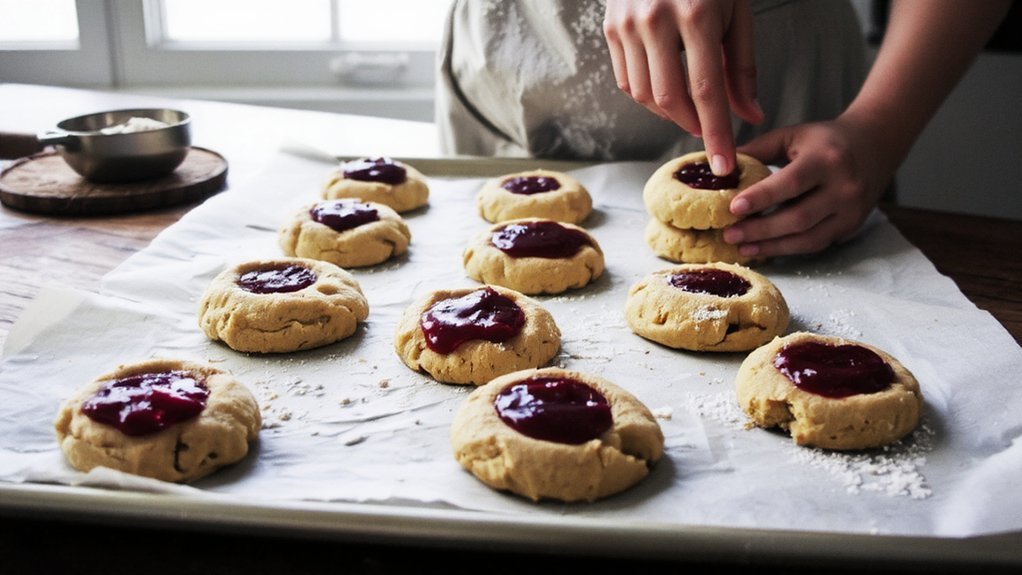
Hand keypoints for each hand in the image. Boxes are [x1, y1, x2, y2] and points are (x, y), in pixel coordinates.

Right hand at [603, 0, 762, 175]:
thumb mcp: (737, 13)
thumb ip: (742, 67)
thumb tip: (750, 117)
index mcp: (695, 14)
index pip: (706, 91)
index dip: (716, 134)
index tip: (724, 165)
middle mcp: (655, 20)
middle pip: (671, 100)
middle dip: (693, 125)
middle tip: (710, 132)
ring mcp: (626, 24)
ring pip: (644, 96)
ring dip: (670, 113)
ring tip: (690, 108)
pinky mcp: (609, 28)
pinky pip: (626, 81)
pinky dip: (648, 96)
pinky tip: (666, 89)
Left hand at [723, 118, 894, 257]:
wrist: (876, 144)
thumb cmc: (824, 140)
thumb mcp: (792, 135)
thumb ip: (757, 150)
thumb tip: (719, 167)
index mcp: (827, 159)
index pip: (792, 183)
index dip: (762, 197)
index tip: (733, 207)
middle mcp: (844, 187)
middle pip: (798, 218)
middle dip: (760, 230)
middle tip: (729, 234)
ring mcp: (851, 211)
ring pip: (808, 238)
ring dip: (772, 246)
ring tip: (742, 247)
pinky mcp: (851, 226)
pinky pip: (816, 244)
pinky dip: (789, 248)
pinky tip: (766, 248)